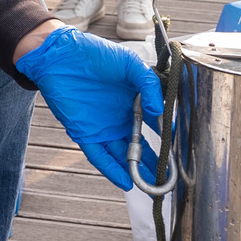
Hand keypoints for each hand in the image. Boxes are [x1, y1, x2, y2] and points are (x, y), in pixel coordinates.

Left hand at [16, 25, 163, 189]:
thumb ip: (147, 83)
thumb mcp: (129, 62)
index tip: (182, 148)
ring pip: (123, 156)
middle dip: (156, 164)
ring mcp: (103, 127)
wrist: (59, 54)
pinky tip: (127, 182)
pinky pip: (99, 156)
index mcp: (133, 101)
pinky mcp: (84, 133)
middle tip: (170, 179)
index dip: (167, 136)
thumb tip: (159, 110)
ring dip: (137, 172)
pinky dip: (112, 170)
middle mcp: (120, 117)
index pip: (154, 123)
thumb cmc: (94, 53)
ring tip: (154, 188)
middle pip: (140, 146)